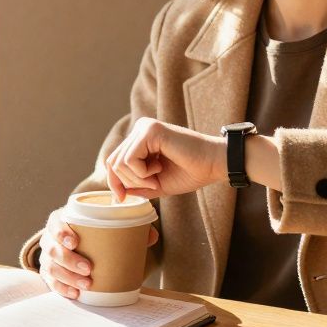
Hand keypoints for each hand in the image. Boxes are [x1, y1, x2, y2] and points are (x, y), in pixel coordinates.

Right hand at [38, 207, 158, 299]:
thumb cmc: (96, 233)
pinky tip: (75, 294)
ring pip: (51, 268)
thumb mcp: (108, 226)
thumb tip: (151, 235)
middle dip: (68, 260)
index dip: (61, 232)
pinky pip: (52, 283)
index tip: (75, 242)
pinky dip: (63, 289)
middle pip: (51, 248)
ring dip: (68, 277)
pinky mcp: (50, 274)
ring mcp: (49, 258)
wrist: (81, 245)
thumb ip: (129, 227)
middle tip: (88, 268)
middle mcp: (51, 239)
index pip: (55, 223)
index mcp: (62, 220)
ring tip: (87, 284)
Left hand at [106, 117, 225, 199]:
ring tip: (158, 176)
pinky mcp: (150, 131)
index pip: (113, 160)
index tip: (123, 198)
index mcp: (140, 138)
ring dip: (138, 179)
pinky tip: (159, 168)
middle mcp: (140, 129)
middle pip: (113, 162)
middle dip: (129, 182)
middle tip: (153, 184)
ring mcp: (144, 127)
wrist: (213, 164)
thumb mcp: (156, 184)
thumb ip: (136, 186)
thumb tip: (116, 194)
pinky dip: (142, 173)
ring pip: (119, 162)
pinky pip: (129, 160)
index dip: (114, 182)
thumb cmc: (190, 172)